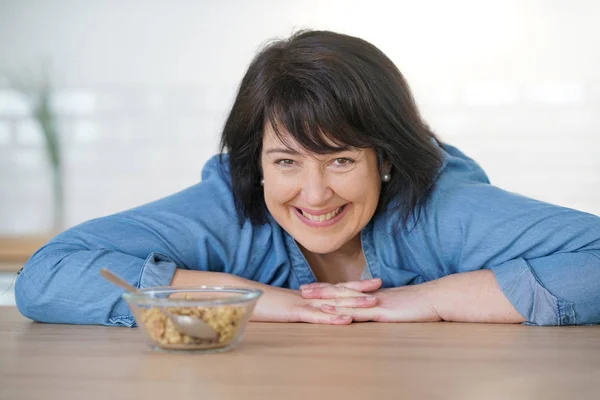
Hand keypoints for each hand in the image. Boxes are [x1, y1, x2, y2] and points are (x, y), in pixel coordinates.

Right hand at [251, 284, 378, 324]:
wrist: (238, 294)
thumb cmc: (260, 302)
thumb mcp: (284, 304)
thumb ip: (298, 304)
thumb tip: (309, 306)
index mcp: (307, 294)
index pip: (334, 287)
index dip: (353, 284)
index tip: (372, 281)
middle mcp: (308, 296)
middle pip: (338, 291)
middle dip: (360, 288)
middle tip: (381, 285)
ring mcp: (301, 303)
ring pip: (332, 303)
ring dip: (353, 303)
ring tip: (372, 302)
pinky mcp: (293, 313)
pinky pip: (316, 316)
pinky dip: (332, 318)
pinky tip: (346, 320)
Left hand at [300, 280, 441, 321]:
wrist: (435, 298)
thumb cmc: (420, 303)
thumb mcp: (398, 303)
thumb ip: (384, 303)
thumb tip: (375, 306)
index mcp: (372, 294)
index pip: (346, 289)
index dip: (329, 288)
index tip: (313, 286)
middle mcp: (369, 295)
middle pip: (340, 291)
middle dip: (320, 290)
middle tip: (301, 288)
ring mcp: (374, 302)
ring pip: (344, 299)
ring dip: (325, 298)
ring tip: (307, 297)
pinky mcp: (380, 311)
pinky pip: (357, 311)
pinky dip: (341, 310)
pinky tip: (328, 310)